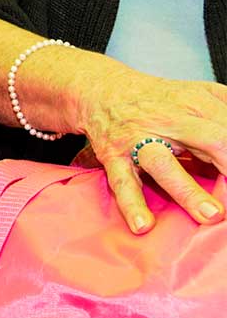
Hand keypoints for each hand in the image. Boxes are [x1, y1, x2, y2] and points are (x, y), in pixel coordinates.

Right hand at [74, 68, 226, 232]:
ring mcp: (139, 140)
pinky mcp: (115, 158)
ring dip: (188, 191)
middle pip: (210, 140)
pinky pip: (123, 183)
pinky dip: (132, 205)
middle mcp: (169, 120)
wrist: (104, 92)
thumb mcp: (200, 93)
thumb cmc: (160, 101)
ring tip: (212, 215)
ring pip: (164, 165)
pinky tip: (144, 225)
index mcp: (196, 103)